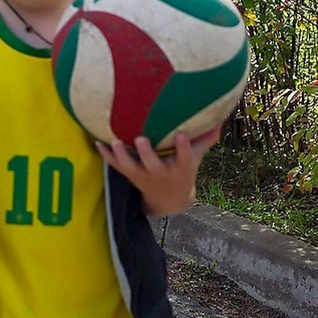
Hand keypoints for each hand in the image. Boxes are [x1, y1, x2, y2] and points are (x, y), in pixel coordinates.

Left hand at [97, 126, 219, 217]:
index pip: (185, 158)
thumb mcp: (196, 159)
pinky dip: (106, 156)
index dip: (184, 148)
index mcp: (181, 168)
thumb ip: (205, 139)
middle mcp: (161, 173)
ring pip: (130, 167)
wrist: (168, 199)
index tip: (181, 134)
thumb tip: (220, 118)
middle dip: (147, 153)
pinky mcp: (129, 175)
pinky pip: (116, 167)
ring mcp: (143, 175)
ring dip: (121, 156)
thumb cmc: (182, 171)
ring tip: (115, 142)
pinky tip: (98, 142)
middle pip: (153, 165)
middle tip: (140, 139)